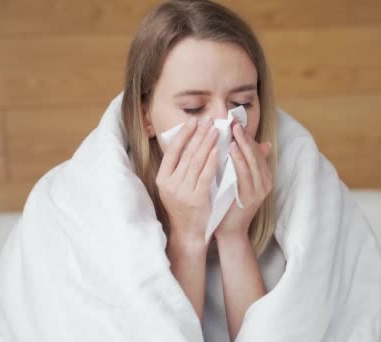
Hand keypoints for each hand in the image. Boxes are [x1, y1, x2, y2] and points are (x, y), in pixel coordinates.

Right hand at [156, 116, 218, 245]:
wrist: (188, 233)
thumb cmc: (184, 207)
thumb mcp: (174, 187)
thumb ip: (180, 167)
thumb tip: (192, 142)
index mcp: (162, 179)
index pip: (172, 151)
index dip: (183, 134)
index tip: (193, 121)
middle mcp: (170, 184)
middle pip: (186, 154)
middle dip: (199, 135)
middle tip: (209, 121)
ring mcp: (182, 192)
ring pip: (196, 162)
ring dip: (207, 144)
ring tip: (216, 130)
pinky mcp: (196, 199)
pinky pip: (205, 176)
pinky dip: (211, 161)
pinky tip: (218, 150)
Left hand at [214, 123, 271, 239]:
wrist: (229, 232)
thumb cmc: (228, 205)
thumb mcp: (235, 181)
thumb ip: (239, 164)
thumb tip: (241, 144)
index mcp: (263, 176)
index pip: (255, 150)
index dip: (245, 135)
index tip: (234, 121)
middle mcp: (265, 182)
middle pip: (255, 153)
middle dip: (244, 136)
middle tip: (233, 121)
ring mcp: (260, 190)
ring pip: (252, 162)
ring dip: (243, 144)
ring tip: (234, 131)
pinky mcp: (252, 197)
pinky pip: (245, 174)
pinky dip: (239, 160)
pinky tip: (232, 149)